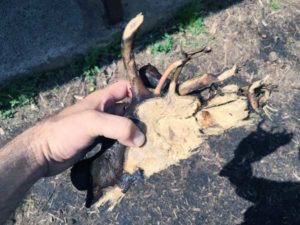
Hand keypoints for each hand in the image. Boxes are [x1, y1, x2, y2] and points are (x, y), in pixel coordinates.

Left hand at [28, 81, 144, 176]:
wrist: (42, 154)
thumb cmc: (64, 131)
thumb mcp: (92, 121)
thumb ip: (118, 127)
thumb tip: (141, 139)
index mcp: (102, 99)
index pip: (126, 87)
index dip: (140, 90)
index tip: (155, 102)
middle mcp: (104, 111)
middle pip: (129, 109)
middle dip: (142, 116)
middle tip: (157, 127)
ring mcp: (102, 128)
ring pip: (124, 126)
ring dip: (135, 133)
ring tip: (150, 142)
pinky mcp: (99, 143)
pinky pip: (118, 141)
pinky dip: (127, 145)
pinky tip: (136, 153)